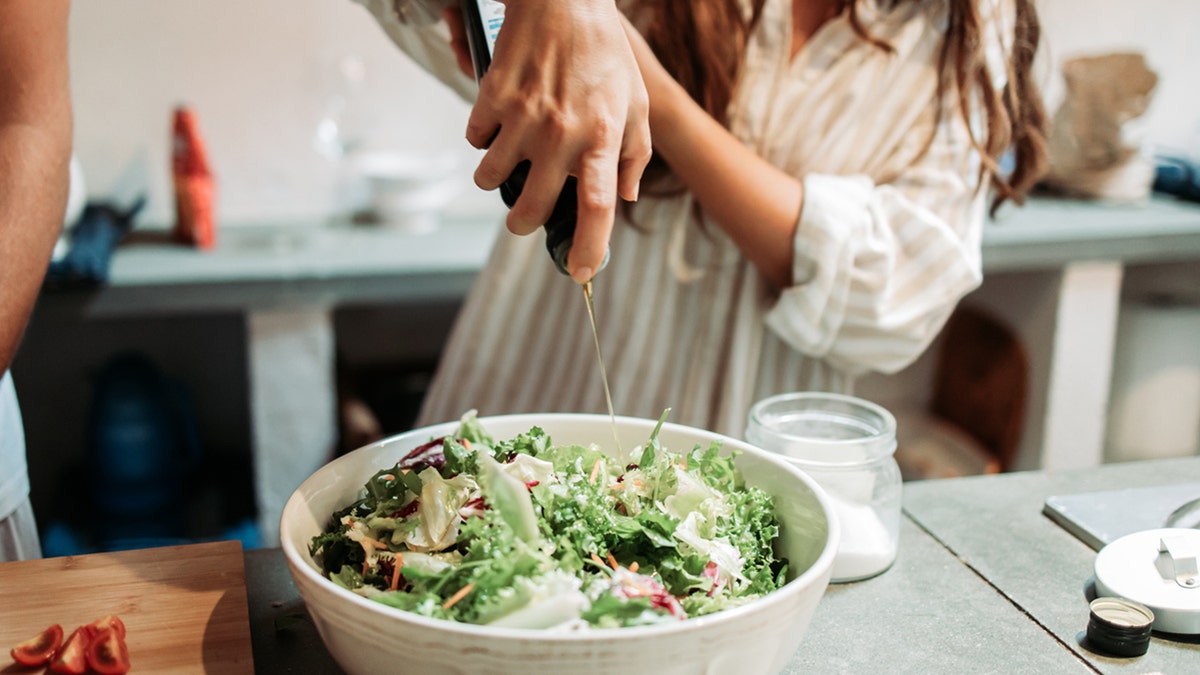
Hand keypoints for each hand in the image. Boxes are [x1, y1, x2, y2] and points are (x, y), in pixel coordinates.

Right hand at [459, 0, 650, 282]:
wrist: (563, 0)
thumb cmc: (605, 54)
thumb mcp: (637, 102)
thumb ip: (634, 155)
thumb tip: (624, 196)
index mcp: (601, 138)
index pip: (597, 207)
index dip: (589, 248)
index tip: (582, 272)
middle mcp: (561, 134)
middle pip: (533, 208)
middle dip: (523, 223)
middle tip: (523, 218)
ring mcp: (523, 118)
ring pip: (491, 179)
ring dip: (496, 179)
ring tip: (509, 160)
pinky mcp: (493, 98)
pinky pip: (475, 140)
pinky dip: (482, 139)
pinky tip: (500, 122)